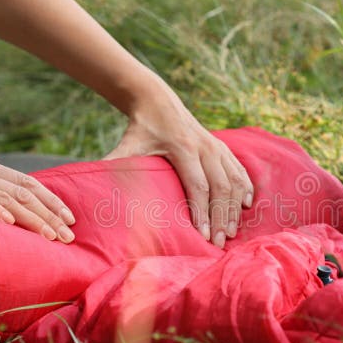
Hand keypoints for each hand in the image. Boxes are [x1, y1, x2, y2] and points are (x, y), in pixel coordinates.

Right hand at [0, 156, 75, 242]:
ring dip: (33, 218)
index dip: (52, 201)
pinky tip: (11, 223)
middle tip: (69, 237)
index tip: (70, 220)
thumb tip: (15, 219)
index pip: (29, 184)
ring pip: (9, 197)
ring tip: (51, 236)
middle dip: (50, 216)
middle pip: (26, 193)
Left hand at [104, 91, 253, 247]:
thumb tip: (95, 184)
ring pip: (233, 180)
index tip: (204, 235)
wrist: (156, 99)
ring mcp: (215, 145)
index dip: (203, 212)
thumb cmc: (140, 128)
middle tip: (221, 242)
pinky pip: (239, 169)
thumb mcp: (127, 145)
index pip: (198, 185)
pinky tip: (246, 205)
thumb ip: (115, 164)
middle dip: (222, 216)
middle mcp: (204, 147)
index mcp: (182, 148)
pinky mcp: (222, 146)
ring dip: (235, 206)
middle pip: (220, 187)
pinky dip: (245, 187)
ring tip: (233, 231)